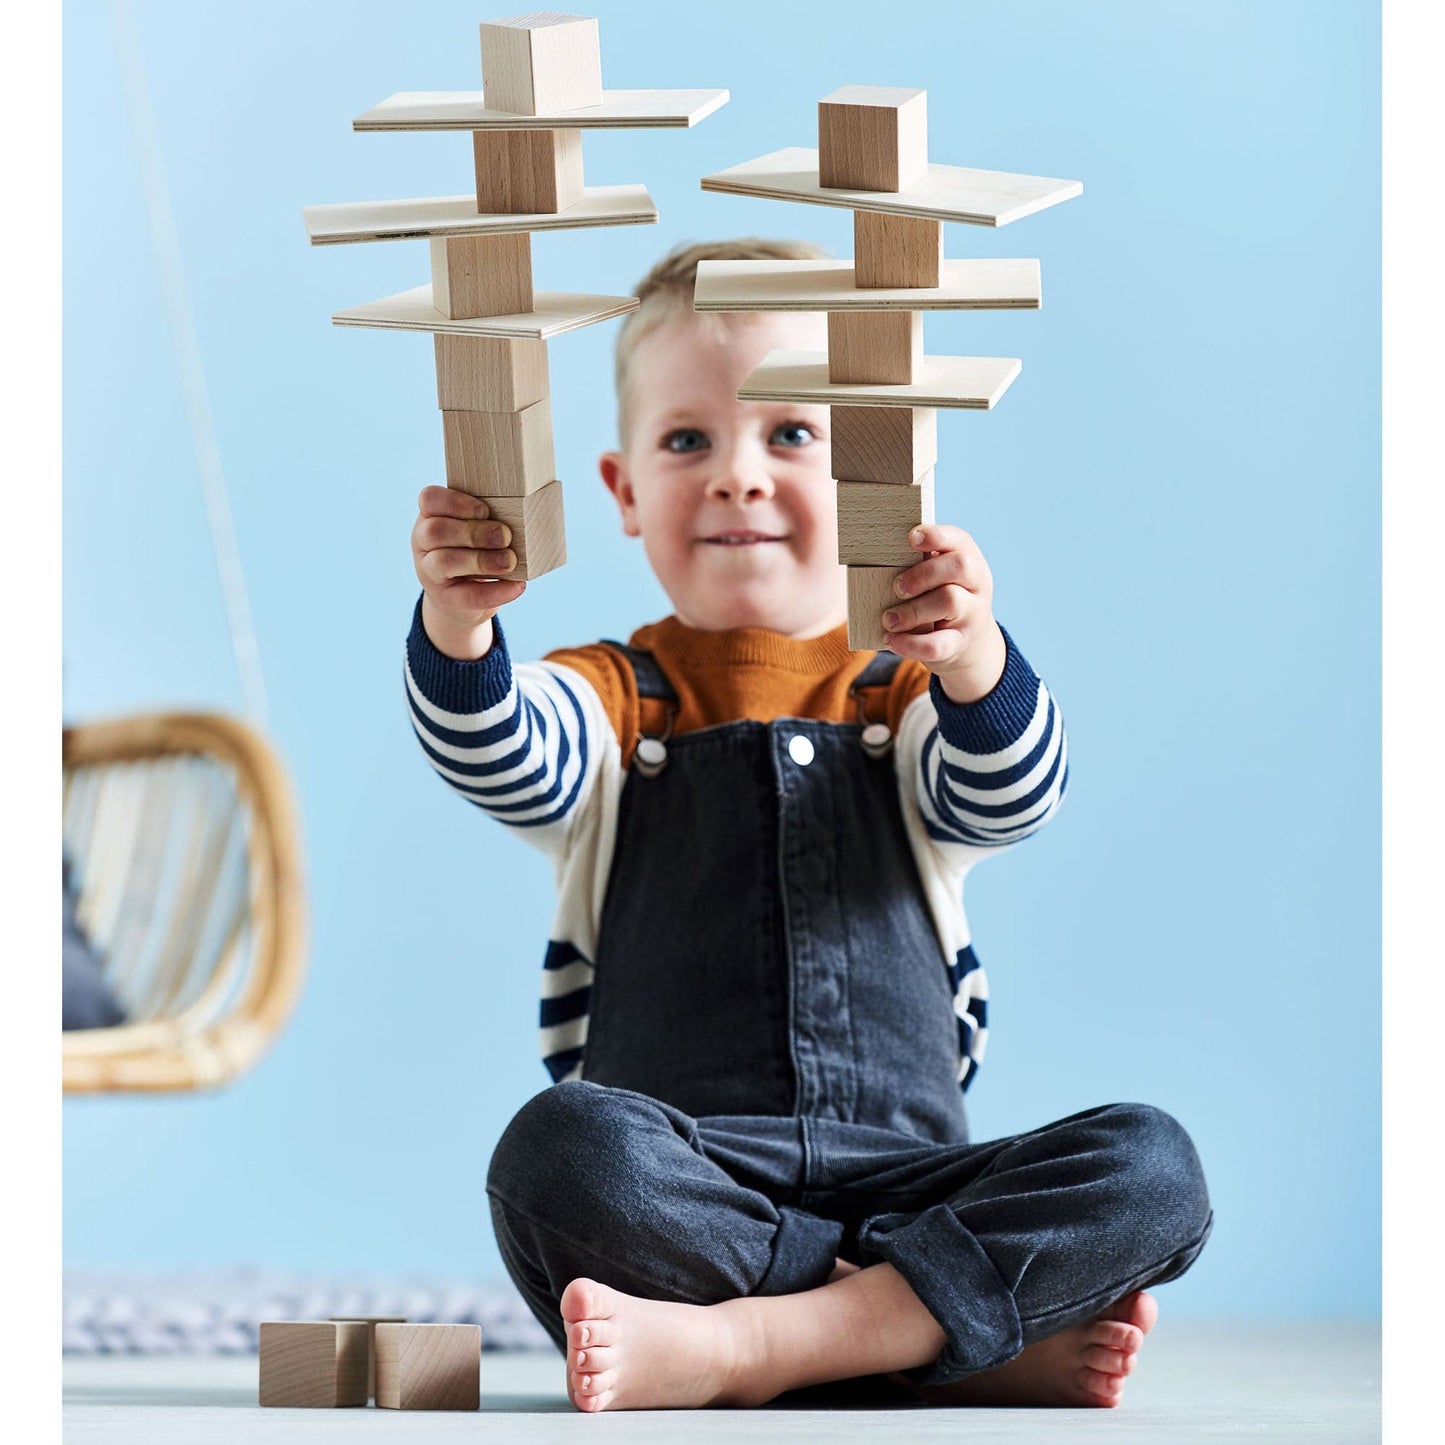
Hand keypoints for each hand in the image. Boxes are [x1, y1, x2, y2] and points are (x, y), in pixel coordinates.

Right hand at [412, 486, 524, 660]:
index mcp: (430, 516)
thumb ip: (489, 519)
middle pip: (436, 531)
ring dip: (481, 560)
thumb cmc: (474, 550)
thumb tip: (524, 514)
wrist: (461, 599)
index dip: (455, 502)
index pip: (429, 499)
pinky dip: (495, 591)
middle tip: (504, 536)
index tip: (484, 510)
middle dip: (473, 532)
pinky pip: (467, 596)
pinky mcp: (446, 599)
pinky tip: (517, 586)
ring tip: (509, 561)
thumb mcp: (475, 528)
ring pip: (445, 561)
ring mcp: (429, 572)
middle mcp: (423, 542)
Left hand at [880, 523, 1006, 703]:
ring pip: (950, 602)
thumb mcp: (939, 578)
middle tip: (897, 587)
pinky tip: (891, 639)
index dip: (936, 536)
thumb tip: (875, 558)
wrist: (970, 645)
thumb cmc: (940, 599)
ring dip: (913, 610)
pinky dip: (910, 643)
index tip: (910, 538)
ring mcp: (972, 615)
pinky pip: (937, 644)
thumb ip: (918, 564)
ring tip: (889, 619)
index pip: (959, 539)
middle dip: (923, 573)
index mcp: (968, 560)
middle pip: (960, 566)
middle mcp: (975, 584)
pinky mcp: (959, 644)